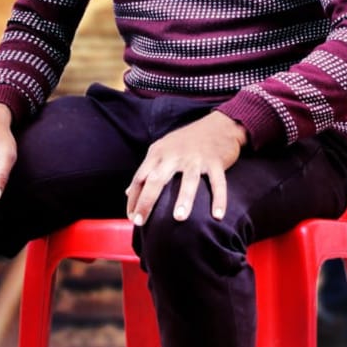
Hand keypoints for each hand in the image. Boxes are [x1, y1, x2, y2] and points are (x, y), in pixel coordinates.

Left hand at [126, 110, 246, 225]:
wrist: (219, 125)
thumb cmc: (187, 141)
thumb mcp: (162, 150)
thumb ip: (146, 170)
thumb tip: (127, 192)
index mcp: (159, 152)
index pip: (140, 177)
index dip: (133, 198)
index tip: (131, 217)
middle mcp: (175, 155)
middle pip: (157, 179)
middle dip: (147, 201)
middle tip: (140, 221)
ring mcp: (196, 158)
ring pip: (188, 179)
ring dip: (184, 198)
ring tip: (178, 218)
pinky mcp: (215, 162)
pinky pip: (217, 182)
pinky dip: (219, 199)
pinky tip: (217, 216)